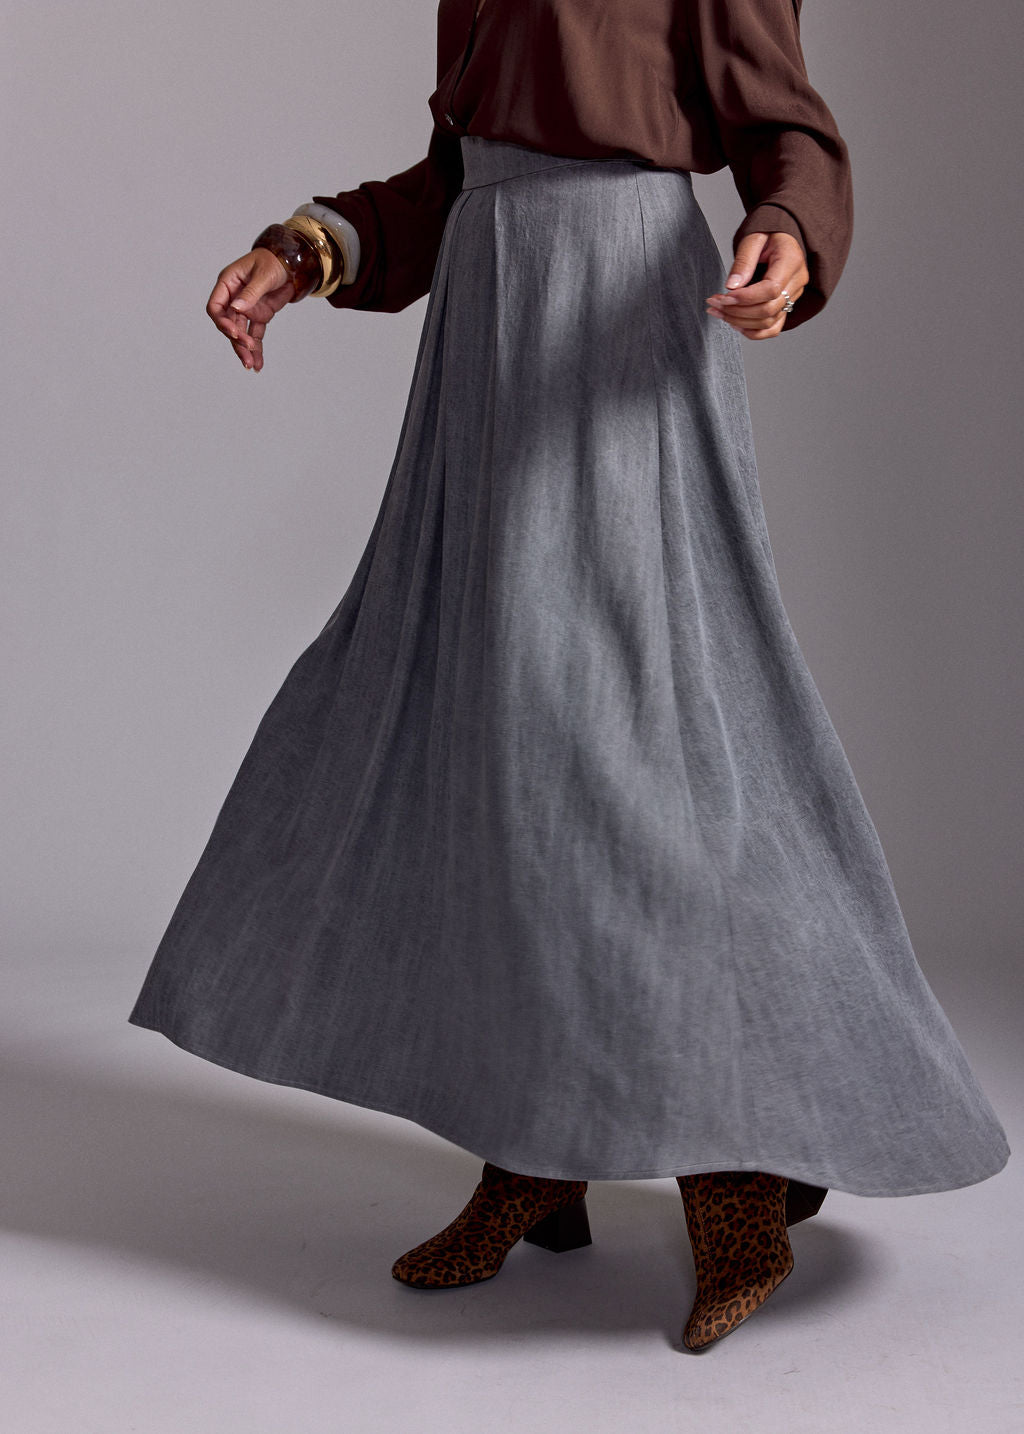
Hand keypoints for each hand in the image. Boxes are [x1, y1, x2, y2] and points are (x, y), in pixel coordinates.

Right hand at [206, 248, 295, 370]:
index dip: (222, 322)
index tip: (234, 332)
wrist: (290, 263)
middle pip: (228, 324)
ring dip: (245, 349)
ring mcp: (246, 309)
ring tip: (251, 365)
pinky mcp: (258, 316)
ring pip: (241, 333)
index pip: (216, 307)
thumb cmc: (273, 261)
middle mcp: (234, 298)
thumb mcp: (264, 274)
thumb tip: (236, 308)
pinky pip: (255, 334)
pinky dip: (257, 349)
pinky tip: (258, 364)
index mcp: (228, 283)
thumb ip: (251, 292)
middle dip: (237, 340)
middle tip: (248, 352)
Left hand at [705, 232, 808, 339]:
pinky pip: (773, 328)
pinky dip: (753, 332)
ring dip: (740, 322)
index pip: (771, 290)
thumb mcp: (753, 239)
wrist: (778, 238)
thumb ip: (743, 261)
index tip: (724, 296)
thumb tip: (731, 286)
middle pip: (768, 310)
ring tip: (719, 311)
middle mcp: (797, 282)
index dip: (745, 298)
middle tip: (715, 303)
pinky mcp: (786, 306)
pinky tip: (735, 323)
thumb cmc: (767, 235)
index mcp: (791, 261)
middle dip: (737, 311)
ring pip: (768, 322)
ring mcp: (793, 296)